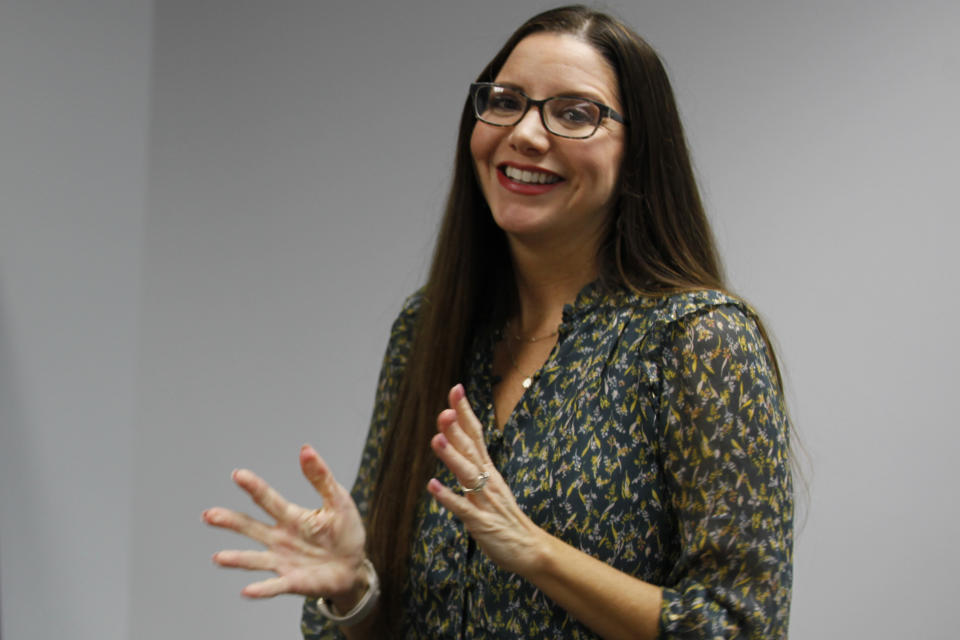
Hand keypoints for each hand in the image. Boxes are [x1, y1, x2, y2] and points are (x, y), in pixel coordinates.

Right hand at [203, 444, 366, 600]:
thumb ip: (321, 477)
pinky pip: (274, 586)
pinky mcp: (293, 582)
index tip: (238, 475)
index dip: (254, 487)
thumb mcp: (338, 500)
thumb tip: (306, 449)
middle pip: (251, 528)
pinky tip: (246, 590)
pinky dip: (261, 589)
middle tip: (209, 515)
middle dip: (230, 521)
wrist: (354, 567)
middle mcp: (281, 539)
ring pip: (255, 559)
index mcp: (292, 517)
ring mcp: (284, 561)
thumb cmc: (345, 532)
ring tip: (218, 558)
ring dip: (237, 559)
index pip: (268, 499)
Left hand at [427, 384, 545, 575]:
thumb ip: (472, 465)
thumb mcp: (488, 486)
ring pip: (467, 475)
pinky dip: (448, 497)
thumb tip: (452, 442)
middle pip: (471, 449)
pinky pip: (463, 508)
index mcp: (489, 470)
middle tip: (443, 410)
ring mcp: (486, 501)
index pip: (476, 434)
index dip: (465, 412)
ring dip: (451, 457)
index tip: (456, 389)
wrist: (529, 549)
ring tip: (436, 439)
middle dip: (456, 429)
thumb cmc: (504, 517)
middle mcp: (488, 480)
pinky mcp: (482, 523)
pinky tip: (432, 486)